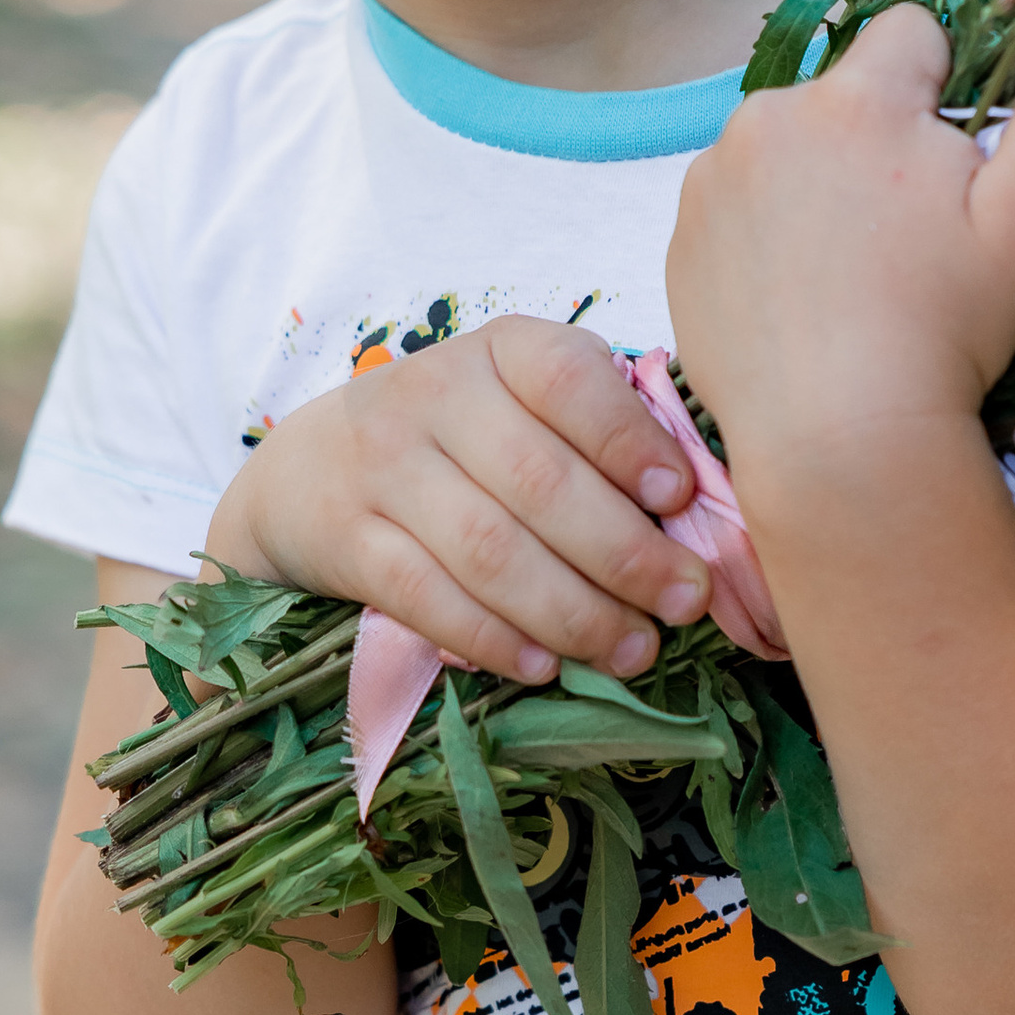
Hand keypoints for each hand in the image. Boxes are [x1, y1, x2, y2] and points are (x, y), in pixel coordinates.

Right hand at [204, 318, 712, 680]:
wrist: (311, 466)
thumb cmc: (461, 437)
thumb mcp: (523, 402)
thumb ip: (601, 434)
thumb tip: (703, 512)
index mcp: (501, 351)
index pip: (567, 380)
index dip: (628, 440)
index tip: (681, 497)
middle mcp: (435, 395)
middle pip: (539, 482)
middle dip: (624, 553)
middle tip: (684, 603)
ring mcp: (382, 467)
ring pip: (487, 549)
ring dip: (571, 611)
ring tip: (631, 650)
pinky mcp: (346, 539)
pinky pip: (426, 596)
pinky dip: (492, 638)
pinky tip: (544, 663)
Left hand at [667, 0, 1014, 477]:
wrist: (839, 441)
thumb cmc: (948, 330)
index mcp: (860, 97)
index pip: (912, 34)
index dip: (944, 93)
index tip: (950, 174)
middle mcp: (771, 114)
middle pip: (845, 94)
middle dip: (878, 141)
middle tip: (905, 241)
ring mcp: (714, 176)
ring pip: (787, 146)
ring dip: (817, 181)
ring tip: (849, 277)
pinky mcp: (682, 233)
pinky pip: (735, 202)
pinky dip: (765, 232)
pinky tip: (798, 299)